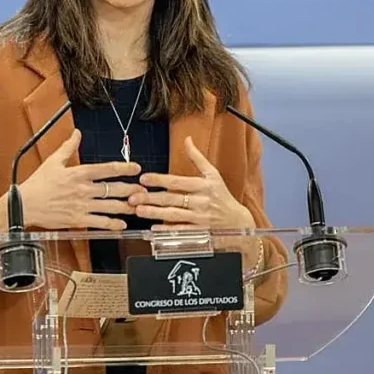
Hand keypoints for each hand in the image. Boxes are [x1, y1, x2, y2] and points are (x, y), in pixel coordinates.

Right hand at [19, 129, 142, 230]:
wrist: (25, 205)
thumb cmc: (38, 183)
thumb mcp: (53, 161)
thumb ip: (68, 147)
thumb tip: (77, 133)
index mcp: (79, 173)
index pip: (107, 169)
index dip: (124, 168)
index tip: (136, 168)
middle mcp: (84, 189)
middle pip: (114, 189)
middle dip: (132, 189)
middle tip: (144, 190)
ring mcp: (82, 206)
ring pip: (111, 207)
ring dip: (127, 207)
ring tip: (138, 207)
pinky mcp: (78, 220)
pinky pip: (100, 223)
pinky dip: (113, 224)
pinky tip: (122, 225)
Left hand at [128, 136, 254, 230]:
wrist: (240, 224)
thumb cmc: (223, 197)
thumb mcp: (213, 175)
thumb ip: (197, 158)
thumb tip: (187, 139)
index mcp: (203, 185)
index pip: (177, 181)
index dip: (159, 180)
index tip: (143, 178)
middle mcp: (201, 201)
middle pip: (172, 198)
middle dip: (151, 198)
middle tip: (133, 197)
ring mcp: (200, 218)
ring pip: (174, 215)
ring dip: (155, 213)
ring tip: (139, 210)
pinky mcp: (200, 233)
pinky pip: (182, 231)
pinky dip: (168, 230)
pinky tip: (155, 228)